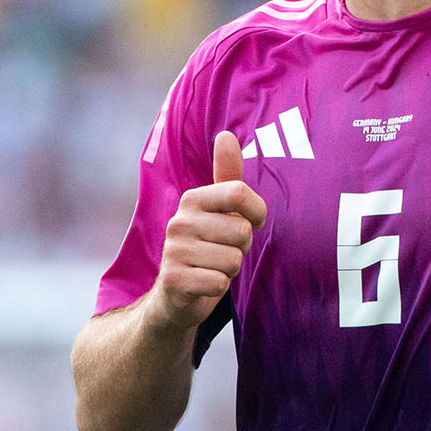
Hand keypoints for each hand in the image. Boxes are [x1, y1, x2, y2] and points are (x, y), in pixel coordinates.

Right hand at [149, 131, 266, 332]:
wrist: (175, 295)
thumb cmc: (206, 248)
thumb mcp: (219, 211)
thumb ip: (227, 176)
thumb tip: (226, 135)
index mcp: (193, 199)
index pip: (239, 192)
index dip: (256, 212)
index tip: (251, 222)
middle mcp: (179, 221)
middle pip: (242, 230)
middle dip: (242, 247)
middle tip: (222, 251)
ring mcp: (174, 250)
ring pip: (233, 260)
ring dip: (230, 269)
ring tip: (212, 267)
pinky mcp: (174, 280)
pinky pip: (220, 282)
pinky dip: (218, 287)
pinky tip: (204, 284)